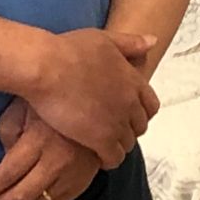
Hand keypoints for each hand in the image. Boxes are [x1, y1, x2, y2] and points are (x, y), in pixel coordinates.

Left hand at [0, 98, 100, 199]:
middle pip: (22, 196)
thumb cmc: (51, 98)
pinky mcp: (85, 180)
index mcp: (39, 141)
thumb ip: (7, 135)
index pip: (6, 175)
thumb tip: (4, 161)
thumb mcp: (21, 108)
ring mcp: (74, 174)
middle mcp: (58, 162)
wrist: (93, 99)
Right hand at [26, 29, 158, 168]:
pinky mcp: (100, 139)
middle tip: (111, 128)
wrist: (46, 67)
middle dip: (129, 128)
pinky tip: (96, 157)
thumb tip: (153, 41)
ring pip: (128, 144)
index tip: (127, 113)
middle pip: (140, 126)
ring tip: (102, 143)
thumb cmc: (69, 50)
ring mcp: (117, 122)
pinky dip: (108, 160)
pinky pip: (114, 158)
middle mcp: (130, 102)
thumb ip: (130, 43)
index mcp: (133, 79)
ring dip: (118, 144)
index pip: (151, 105)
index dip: (141, 111)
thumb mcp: (103, 39)